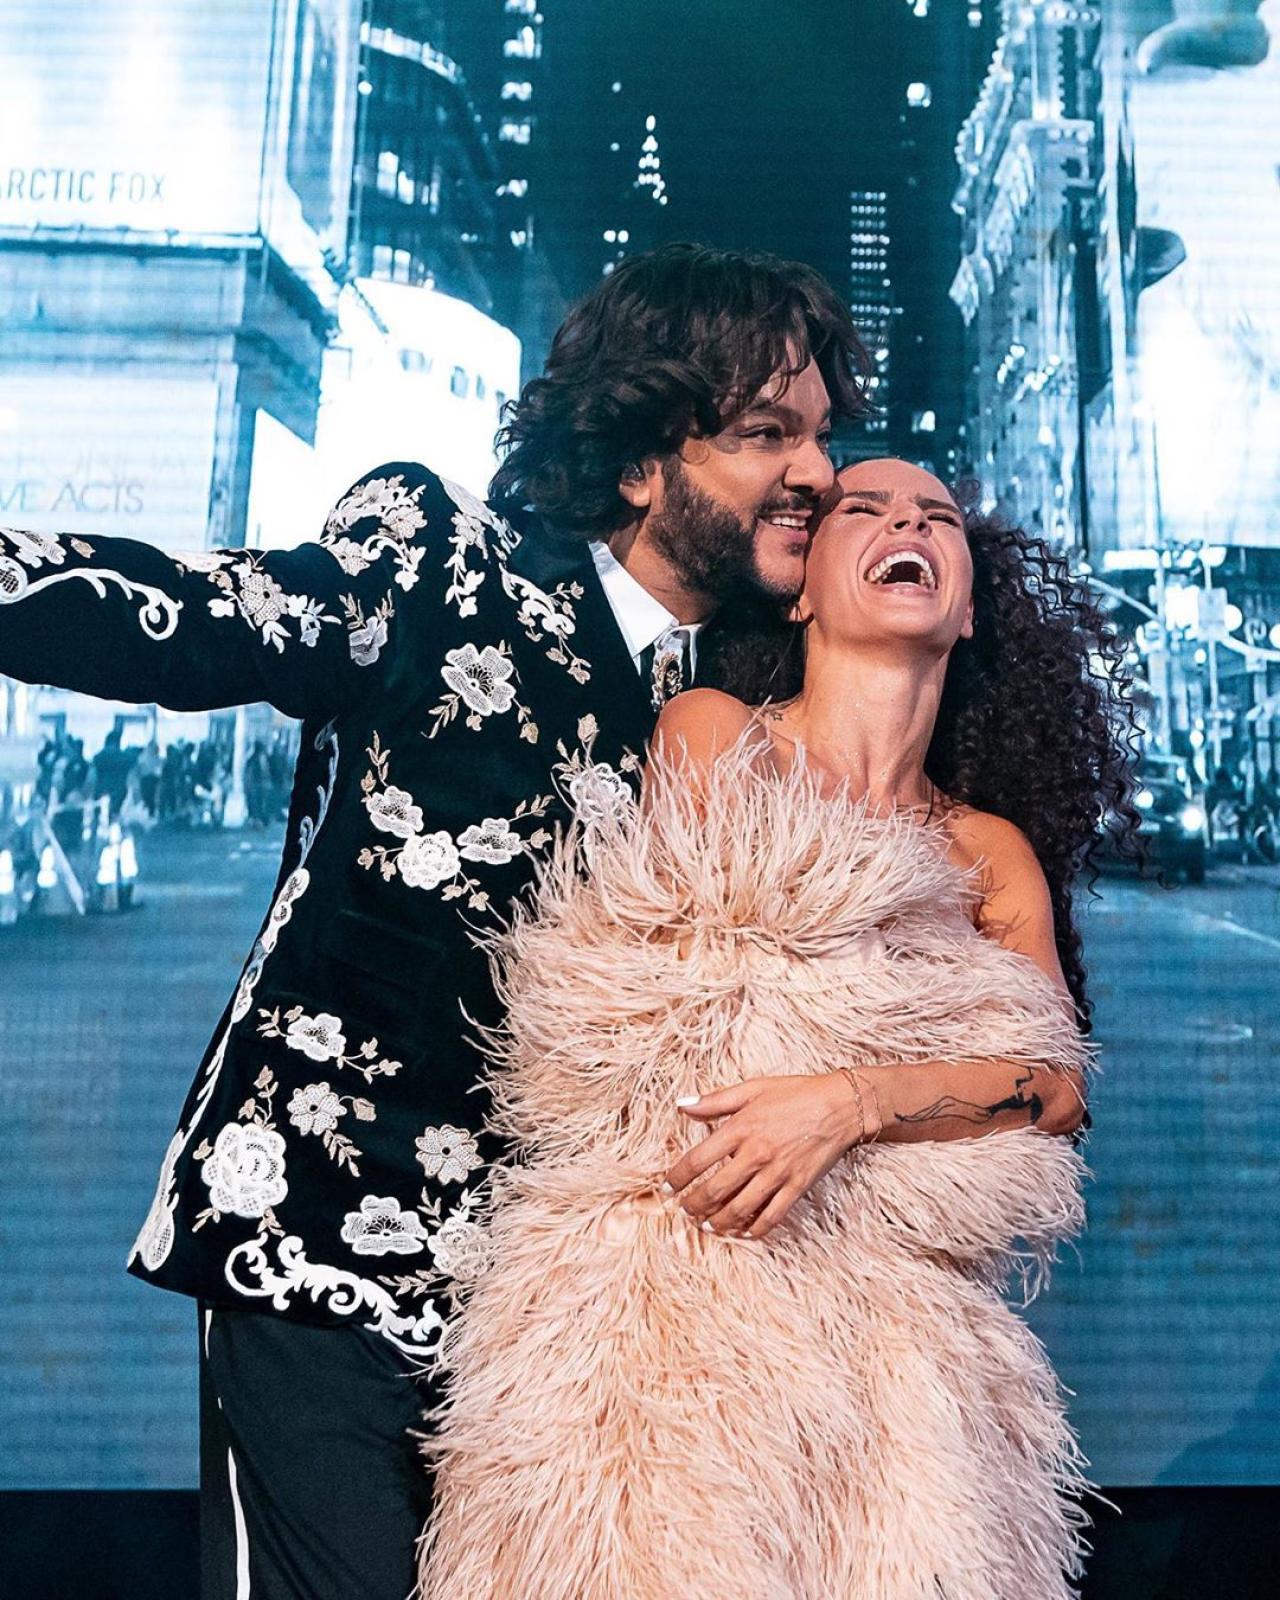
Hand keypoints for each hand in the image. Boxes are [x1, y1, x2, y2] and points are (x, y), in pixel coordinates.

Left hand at [660, 1072, 865, 1240]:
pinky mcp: (797, 1187)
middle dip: (694, 1205)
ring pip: (740, 1209)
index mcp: (741, 1128)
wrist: (841, 1105)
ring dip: (718, 1222)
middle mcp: (756, 1154)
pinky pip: (771, 1217)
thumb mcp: (753, 1088)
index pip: (698, 1160)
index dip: (678, 1177)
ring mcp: (778, 1174)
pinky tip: (742, 1233)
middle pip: (715, 1190)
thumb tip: (681, 1105)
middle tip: (684, 1211)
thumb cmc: (796, 1093)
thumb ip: (715, 1100)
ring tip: (706, 1226)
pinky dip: (753, 1230)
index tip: (667, 1187)